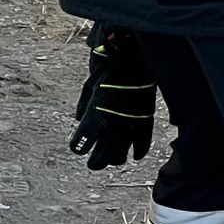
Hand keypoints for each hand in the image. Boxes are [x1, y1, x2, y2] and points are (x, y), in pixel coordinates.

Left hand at [71, 27, 156, 169]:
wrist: (136, 59)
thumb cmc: (110, 69)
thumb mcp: (89, 86)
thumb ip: (83, 105)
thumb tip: (78, 118)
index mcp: (94, 115)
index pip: (82, 143)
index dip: (78, 147)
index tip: (77, 148)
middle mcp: (111, 124)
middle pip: (101, 157)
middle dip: (96, 163)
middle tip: (93, 164)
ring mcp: (129, 124)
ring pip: (121, 155)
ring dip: (115, 159)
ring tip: (114, 159)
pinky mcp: (145, 120)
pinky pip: (142, 144)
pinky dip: (138, 151)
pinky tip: (135, 156)